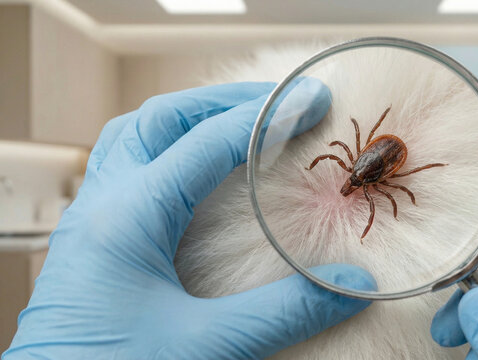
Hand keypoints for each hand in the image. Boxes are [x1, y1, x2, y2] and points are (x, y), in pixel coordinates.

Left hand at [3, 80, 375, 358]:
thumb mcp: (206, 347)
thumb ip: (284, 311)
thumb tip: (353, 283)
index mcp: (127, 217)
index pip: (205, 143)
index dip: (265, 117)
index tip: (310, 102)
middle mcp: (101, 205)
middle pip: (162, 120)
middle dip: (224, 102)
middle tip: (277, 100)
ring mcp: (90, 219)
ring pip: (134, 137)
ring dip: (187, 120)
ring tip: (234, 120)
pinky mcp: (91, 240)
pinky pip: (124, 167)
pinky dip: (165, 150)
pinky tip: (190, 171)